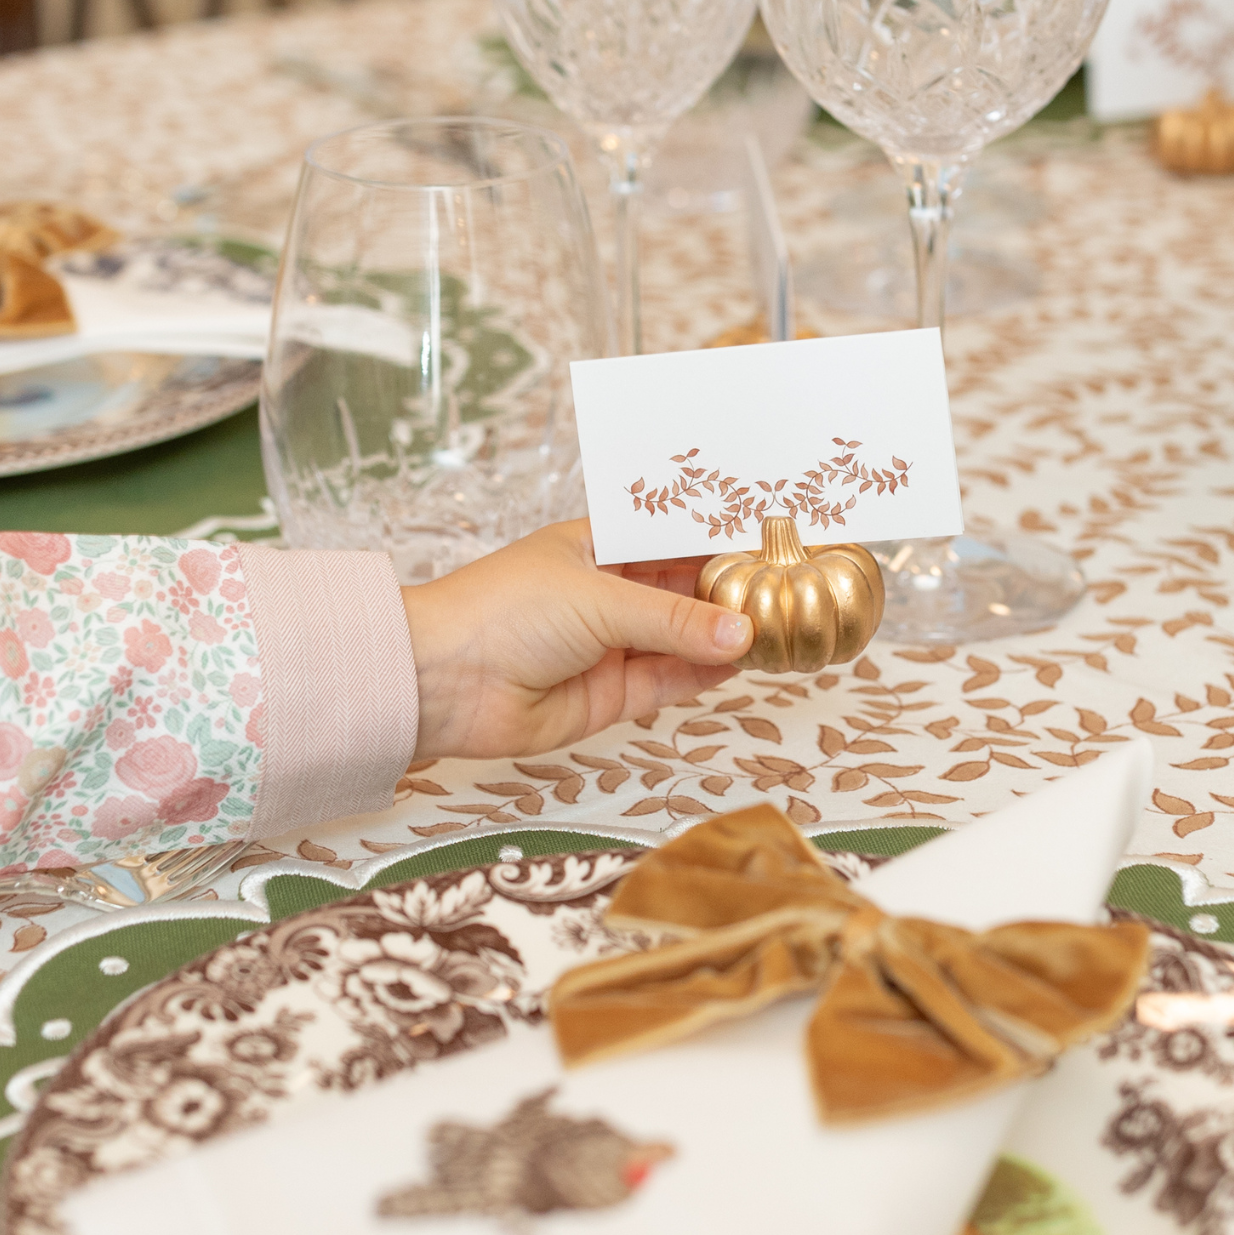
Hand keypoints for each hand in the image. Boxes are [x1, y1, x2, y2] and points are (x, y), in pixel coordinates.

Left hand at [399, 519, 752, 765]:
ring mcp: (614, 646)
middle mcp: (611, 595)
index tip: (771, 539)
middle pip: (687, 593)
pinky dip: (707, 675)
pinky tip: (742, 660)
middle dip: (734, 593)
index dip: (720, 541)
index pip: (674, 539)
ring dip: (728, 637)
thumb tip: (741, 633)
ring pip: (686, 640)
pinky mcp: (614, 695)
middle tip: (790, 587)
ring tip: (779, 626)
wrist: (444, 683)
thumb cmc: (502, 613)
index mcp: (600, 547)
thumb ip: (674, 621)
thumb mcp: (598, 600)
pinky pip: (673, 682)